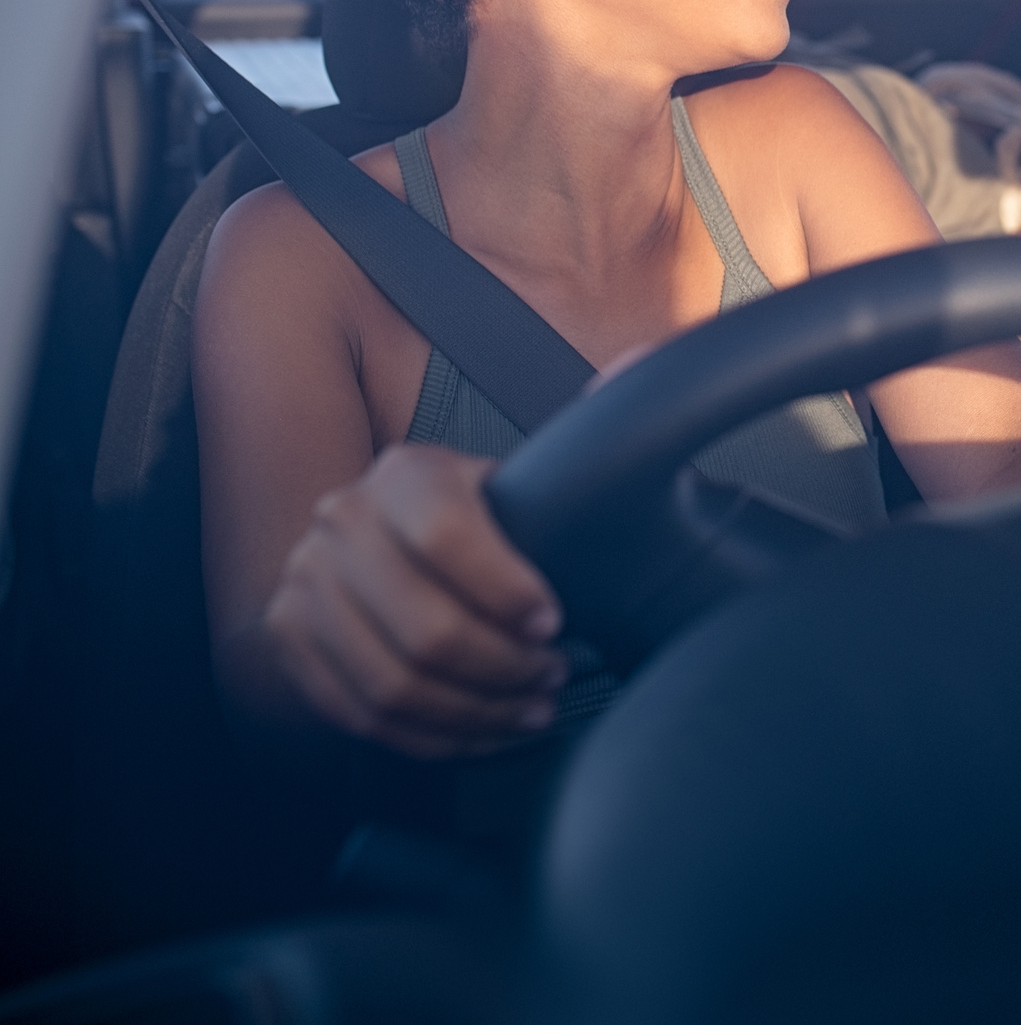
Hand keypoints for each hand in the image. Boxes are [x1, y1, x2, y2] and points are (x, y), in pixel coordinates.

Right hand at [256, 443, 567, 758]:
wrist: (368, 546)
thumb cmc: (472, 520)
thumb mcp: (509, 483)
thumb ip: (568, 456)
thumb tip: (628, 385)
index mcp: (406, 474)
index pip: (446, 537)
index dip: (506, 592)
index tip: (553, 624)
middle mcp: (343, 521)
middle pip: (424, 628)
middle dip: (504, 669)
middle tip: (552, 676)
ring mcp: (305, 584)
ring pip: (394, 684)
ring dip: (475, 713)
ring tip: (531, 711)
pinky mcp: (290, 641)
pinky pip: (364, 715)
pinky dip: (434, 737)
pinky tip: (483, 732)